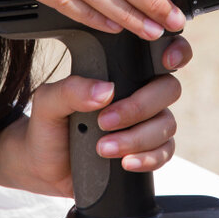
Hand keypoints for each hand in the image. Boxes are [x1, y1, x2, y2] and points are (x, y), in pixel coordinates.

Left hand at [0, 37, 191, 197]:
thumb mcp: (47, 103)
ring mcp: (146, 123)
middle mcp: (139, 94)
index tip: (166, 62)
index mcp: (120, 73)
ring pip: (166, 124)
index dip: (176, 51)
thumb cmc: (48, 126)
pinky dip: (148, 158)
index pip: (157, 53)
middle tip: (105, 121)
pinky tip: (126, 162)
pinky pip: (165, 153)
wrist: (41, 166)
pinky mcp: (147, 152)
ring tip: (103, 148)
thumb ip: (71, 90)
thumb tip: (106, 90)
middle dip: (139, 107)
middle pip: (168, 90)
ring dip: (137, 138)